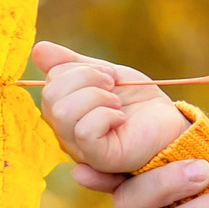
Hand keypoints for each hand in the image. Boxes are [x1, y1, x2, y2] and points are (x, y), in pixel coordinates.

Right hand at [33, 41, 189, 173]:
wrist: (169, 119)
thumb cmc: (137, 99)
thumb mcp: (105, 74)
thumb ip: (72, 64)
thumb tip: (38, 49)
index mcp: (64, 109)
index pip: (50, 82)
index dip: (80, 70)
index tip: (108, 75)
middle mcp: (65, 130)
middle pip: (51, 96)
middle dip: (87, 79)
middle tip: (113, 87)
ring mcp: (79, 147)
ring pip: (64, 113)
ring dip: (97, 97)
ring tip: (117, 104)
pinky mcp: (99, 158)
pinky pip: (85, 130)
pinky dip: (105, 115)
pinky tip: (121, 118)